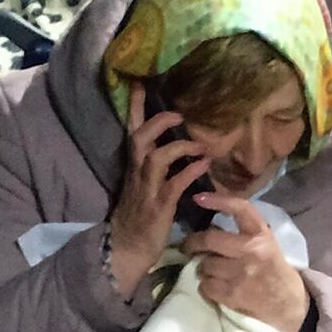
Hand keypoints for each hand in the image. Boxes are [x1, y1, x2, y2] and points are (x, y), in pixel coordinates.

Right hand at [109, 81, 209, 299]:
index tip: (140, 83)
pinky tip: (204, 164)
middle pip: (140, 138)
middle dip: (157, 121)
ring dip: (178, 146)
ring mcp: (147, 189)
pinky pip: (174, 184)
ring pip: (155, 158)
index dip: (136, 107)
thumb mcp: (143, 184)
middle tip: (178, 113)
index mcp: (134, 166)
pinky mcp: (159, 206)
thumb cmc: (139, 215)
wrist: (127, 248)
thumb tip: (176, 143)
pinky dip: (190, 171)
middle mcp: (137, 173)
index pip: (132, 130)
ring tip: (199, 143)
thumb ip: (156, 164)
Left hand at [180, 192, 309, 331]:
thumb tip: (210, 224)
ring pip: (204, 265)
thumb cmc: (273, 269)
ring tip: (212, 271)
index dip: (218, 200)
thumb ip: (244, 233)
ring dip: (203, 268)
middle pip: (210, 240)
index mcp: (261, 235)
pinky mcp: (233, 294)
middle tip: (187, 246)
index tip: (198, 197)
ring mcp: (241, 274)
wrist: (286, 303)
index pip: (240, 209)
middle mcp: (251, 251)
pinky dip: (206, 286)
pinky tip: (216, 286)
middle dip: (192, 243)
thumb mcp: (266, 244)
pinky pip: (205, 286)